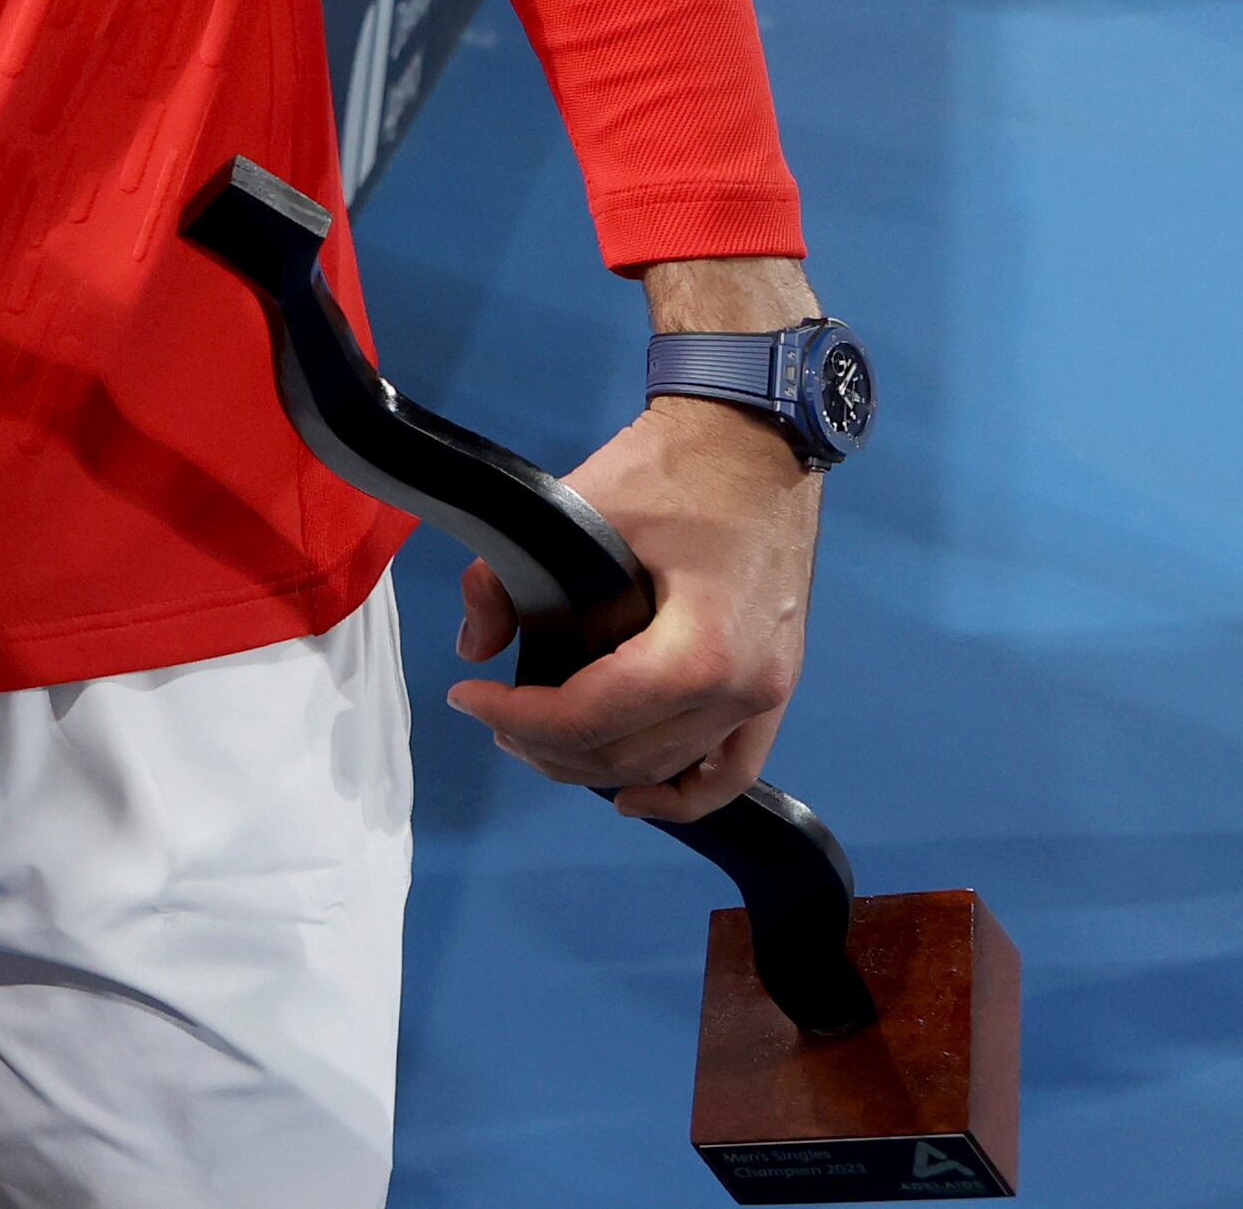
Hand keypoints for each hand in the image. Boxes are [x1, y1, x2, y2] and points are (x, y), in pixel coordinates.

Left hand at [445, 397, 818, 821]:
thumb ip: (506, 580)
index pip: (589, 717)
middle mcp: (742, 690)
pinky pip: (734, 768)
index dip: (517, 718)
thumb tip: (473, 645)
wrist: (756, 442)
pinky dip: (684, 794)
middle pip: (626, 754)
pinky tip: (633, 800)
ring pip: (669, 767)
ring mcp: (768, 693)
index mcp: (699, 653)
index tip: (465, 697)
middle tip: (493, 718)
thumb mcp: (575, 509)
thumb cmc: (671, 470)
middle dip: (546, 745)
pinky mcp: (777, 685)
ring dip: (598, 766)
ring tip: (538, 740)